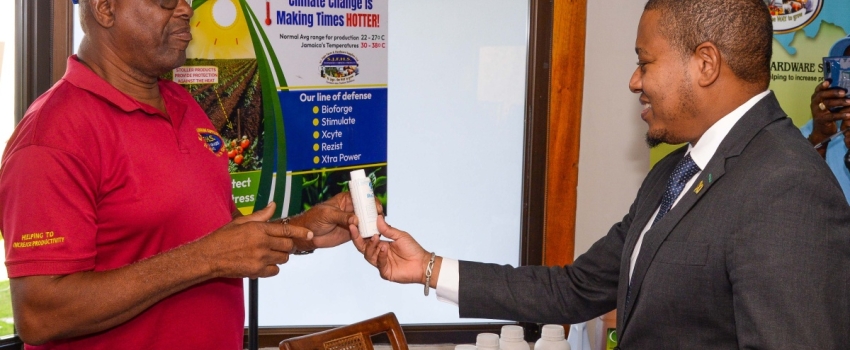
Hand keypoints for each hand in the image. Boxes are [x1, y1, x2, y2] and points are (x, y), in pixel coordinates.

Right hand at [196, 202, 311, 278]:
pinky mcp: (256, 271)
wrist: (208, 257)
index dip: (300, 233)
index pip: (286, 230)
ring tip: (269, 253)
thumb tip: (273, 205)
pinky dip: (272, 268)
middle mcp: (262, 243)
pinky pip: (275, 270)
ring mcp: (260, 258)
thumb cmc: (222, 238)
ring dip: (280, 256)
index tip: (309, 234)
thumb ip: (260, 215)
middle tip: (280, 245)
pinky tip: (264, 263)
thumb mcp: (240, 221)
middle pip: (288, 245)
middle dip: (288, 245)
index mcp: (258, 229)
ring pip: (283, 258)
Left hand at [288, 192, 373, 249]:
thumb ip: (342, 216)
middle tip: (379, 220)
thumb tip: (356, 219)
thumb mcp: (327, 214)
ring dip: (373, 224)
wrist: (308, 234)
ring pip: (368, 221)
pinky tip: (372, 236)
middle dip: (375, 214)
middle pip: (368, 209)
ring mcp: (353, 221)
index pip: (363, 197)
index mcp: (347, 199)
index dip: (371, 201)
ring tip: (377, 229)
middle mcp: (352, 209)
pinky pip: (363, 232)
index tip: (377, 208)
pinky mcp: (353, 232)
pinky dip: (368, 234)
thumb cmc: (314, 219)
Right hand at [350, 216, 430, 283]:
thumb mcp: (400, 235)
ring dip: (371, 246)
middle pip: (363, 247)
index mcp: (381, 244)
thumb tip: (378, 218)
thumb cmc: (412, 249)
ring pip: (368, 255)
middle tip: (355, 228)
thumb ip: (388, 229)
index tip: (354, 222)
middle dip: (357, 238)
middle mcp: (378, 254)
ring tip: (377, 238)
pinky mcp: (385, 272)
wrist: (422, 263)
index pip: (366, 238)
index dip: (359, 231)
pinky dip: (381, 256)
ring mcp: (381, 263)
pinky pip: (379, 264)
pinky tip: (384, 249)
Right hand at [810, 81, 849, 144]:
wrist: (822, 131)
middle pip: (822, 95)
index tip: (829, 81)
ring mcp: (817, 112)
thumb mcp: (828, 105)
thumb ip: (832, 97)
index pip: (818, 90)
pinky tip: (849, 115)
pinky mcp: (822, 120)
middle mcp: (815, 104)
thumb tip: (844, 90)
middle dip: (833, 92)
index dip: (822, 85)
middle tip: (844, 92)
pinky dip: (841, 115)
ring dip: (840, 102)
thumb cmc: (827, 115)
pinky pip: (832, 116)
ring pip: (827, 104)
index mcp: (816, 99)